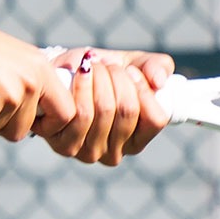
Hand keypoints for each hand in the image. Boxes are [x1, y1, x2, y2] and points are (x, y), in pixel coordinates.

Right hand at [0, 7, 76, 141]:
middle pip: (22, 129)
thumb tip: (33, 106)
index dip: (50, 124)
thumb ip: (24, 79)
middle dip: (1, 125)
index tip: (33, 123)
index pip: (66, 112)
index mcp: (40, 68)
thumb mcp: (9, 54)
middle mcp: (28, 85)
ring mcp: (7, 99)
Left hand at [40, 47, 174, 165]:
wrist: (60, 74)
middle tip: (108, 65)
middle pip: (128, 110)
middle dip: (118, 77)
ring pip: (105, 109)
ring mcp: (90, 153)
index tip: (131, 70)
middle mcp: (116, 153)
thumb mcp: (133, 65)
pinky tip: (81, 72)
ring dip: (100, 77)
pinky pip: (80, 113)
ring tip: (93, 66)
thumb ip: (156, 67)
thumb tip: (159, 81)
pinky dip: (83, 84)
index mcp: (138, 140)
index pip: (155, 119)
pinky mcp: (66, 145)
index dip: (144, 90)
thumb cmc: (100, 73)